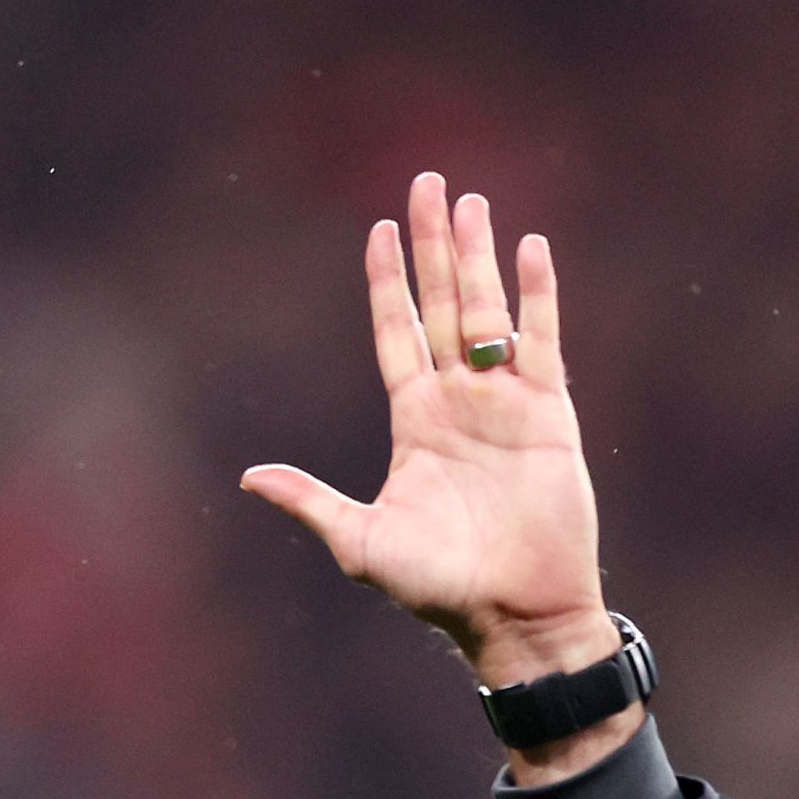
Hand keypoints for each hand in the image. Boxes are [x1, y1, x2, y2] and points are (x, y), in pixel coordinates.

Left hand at [243, 173, 616, 698]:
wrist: (515, 615)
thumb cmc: (438, 588)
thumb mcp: (360, 543)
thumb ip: (311, 501)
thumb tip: (249, 477)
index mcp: (414, 422)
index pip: (396, 332)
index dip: (388, 282)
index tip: (380, 230)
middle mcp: (458, 402)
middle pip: (441, 303)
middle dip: (434, 245)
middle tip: (427, 183)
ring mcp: (505, 404)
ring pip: (488, 311)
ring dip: (480, 256)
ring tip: (472, 199)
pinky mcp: (549, 415)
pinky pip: (543, 341)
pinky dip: (538, 294)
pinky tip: (530, 247)